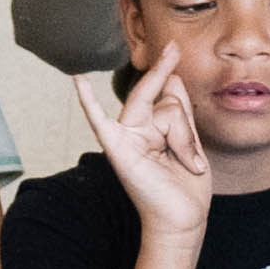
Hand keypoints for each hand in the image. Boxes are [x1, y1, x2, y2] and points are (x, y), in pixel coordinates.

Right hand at [75, 54, 210, 242]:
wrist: (184, 221)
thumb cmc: (186, 189)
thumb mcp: (190, 143)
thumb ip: (180, 112)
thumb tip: (173, 77)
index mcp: (151, 128)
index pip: (168, 95)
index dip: (171, 77)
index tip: (174, 47)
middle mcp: (135, 129)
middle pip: (167, 101)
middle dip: (176, 100)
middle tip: (175, 59)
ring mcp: (125, 137)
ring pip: (166, 111)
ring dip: (186, 140)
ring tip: (188, 165)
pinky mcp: (118, 149)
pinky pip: (101, 121)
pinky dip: (89, 101)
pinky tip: (78, 81)